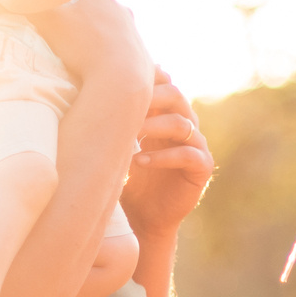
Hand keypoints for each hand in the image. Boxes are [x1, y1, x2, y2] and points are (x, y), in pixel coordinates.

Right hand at [33, 0, 150, 101]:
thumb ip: (32, 5)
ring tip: (87, 41)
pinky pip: (124, 49)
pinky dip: (113, 52)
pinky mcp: (142, 55)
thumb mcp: (51, 22)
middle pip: (100, 3)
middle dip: (86, 8)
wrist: (122, 81)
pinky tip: (105, 61)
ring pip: (115, 25)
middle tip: (71, 16)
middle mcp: (121, 10)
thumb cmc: (84, 46)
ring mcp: (134, 33)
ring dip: (102, 30)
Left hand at [121, 69, 213, 236]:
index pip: (163, 84)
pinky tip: (140, 162)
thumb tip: (93, 87)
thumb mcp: (120, 144)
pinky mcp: (202, 169)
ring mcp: (197, 146)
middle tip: (125, 104)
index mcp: (166, 114)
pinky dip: (163, 157)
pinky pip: (188, 155)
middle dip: (150, 97)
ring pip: (182, 124)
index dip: (147, 79)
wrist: (144, 218)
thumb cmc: (127, 177)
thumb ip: (117, 117)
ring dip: (155, 126)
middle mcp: (185, 125)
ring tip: (131, 134)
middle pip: (176, 96)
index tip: (119, 81)